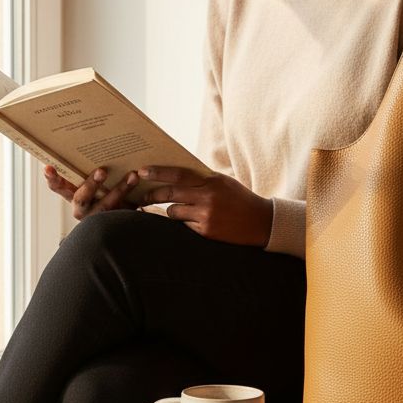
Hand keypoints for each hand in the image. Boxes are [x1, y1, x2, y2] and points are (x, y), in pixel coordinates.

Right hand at [43, 165, 140, 221]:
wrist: (124, 215)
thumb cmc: (103, 187)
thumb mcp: (94, 178)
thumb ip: (88, 165)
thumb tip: (92, 130)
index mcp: (72, 194)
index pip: (57, 187)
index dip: (52, 178)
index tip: (48, 167)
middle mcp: (82, 208)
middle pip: (81, 198)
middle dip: (91, 185)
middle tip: (102, 170)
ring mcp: (98, 217)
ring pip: (107, 206)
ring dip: (120, 190)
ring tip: (133, 175)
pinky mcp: (116, 221)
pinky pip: (125, 212)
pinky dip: (135, 198)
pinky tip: (143, 187)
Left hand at [142, 166, 273, 246]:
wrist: (261, 222)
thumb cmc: (240, 199)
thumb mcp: (223, 182)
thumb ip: (202, 179)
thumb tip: (174, 175)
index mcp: (212, 181)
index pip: (178, 174)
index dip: (157, 173)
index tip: (142, 171)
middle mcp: (208, 197)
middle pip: (170, 194)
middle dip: (153, 194)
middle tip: (143, 195)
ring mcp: (206, 216)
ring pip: (173, 212)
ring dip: (170, 211)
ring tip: (173, 210)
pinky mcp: (206, 231)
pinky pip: (184, 226)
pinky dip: (184, 222)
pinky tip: (191, 222)